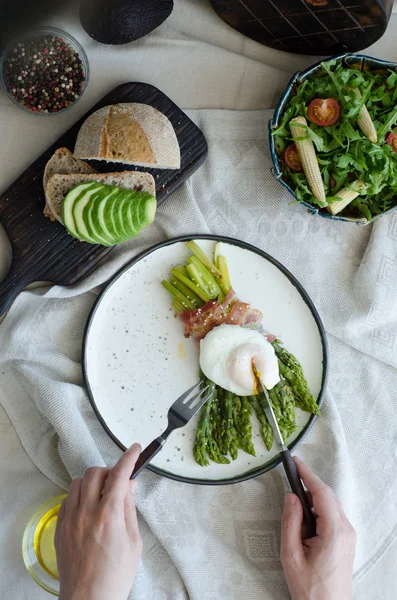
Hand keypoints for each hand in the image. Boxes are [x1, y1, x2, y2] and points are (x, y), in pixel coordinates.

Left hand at [55, 443, 141, 599]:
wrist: (89, 599)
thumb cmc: (114, 577)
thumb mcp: (133, 543)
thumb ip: (130, 509)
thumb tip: (130, 486)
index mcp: (109, 516)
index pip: (119, 475)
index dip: (128, 458)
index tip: (134, 449)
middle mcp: (87, 513)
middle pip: (95, 472)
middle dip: (108, 471)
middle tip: (117, 483)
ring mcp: (70, 520)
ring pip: (78, 482)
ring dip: (92, 483)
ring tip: (101, 496)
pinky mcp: (60, 528)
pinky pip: (67, 499)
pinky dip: (78, 497)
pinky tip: (87, 509)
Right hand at [280, 457, 355, 599]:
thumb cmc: (309, 588)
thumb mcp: (291, 554)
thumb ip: (290, 522)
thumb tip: (291, 496)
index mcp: (334, 532)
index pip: (321, 493)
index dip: (307, 474)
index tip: (295, 461)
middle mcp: (346, 530)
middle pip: (327, 496)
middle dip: (309, 485)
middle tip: (290, 476)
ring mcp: (349, 535)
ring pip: (330, 505)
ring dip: (313, 499)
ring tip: (294, 505)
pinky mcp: (347, 541)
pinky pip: (333, 515)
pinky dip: (318, 510)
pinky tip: (306, 518)